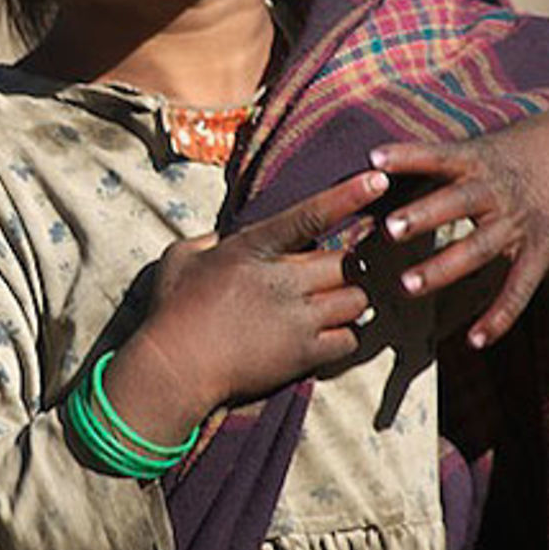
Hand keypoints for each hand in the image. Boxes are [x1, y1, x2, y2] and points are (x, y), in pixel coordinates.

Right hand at [104, 169, 389, 444]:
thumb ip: (206, 241)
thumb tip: (220, 238)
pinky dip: (345, 335)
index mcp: (253, 248)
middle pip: (347, 261)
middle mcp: (283, 280)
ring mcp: (297, 319)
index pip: (310, 215)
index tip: (377, 180)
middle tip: (335, 270)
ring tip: (334, 302)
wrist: (174, 369)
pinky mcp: (303, 355)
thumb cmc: (171, 310)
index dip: (348, 196)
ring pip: (356, 300)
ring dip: (350, 298)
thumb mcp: (179, 258)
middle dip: (347, 263)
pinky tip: (329, 333)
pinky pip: (349, 339)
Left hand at [369, 110, 548, 349]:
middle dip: (424, 215)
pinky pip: (518, 288)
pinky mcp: (538, 252)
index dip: (408, 157)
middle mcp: (495, 193)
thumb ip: (432, 161)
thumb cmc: (507, 158)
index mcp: (476, 162)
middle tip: (390, 229)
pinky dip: (499, 316)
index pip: (437, 156)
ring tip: (407, 285)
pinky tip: (475, 340)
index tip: (375, 159)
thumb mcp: (475, 149)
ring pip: (478, 248)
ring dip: (442, 268)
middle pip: (457, 203)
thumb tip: (372, 165)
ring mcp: (516, 225)